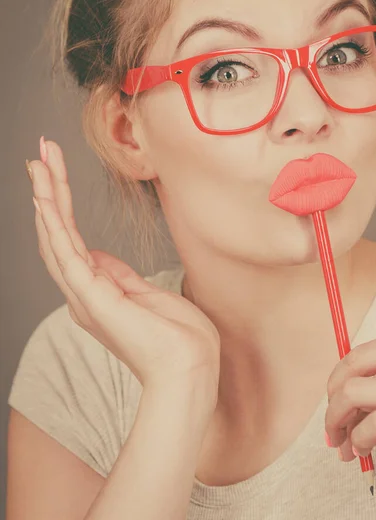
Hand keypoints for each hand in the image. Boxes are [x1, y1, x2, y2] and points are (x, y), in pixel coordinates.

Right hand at [28, 139, 220, 397]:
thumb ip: (117, 275)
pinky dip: (54, 224)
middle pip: (58, 233)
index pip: (71, 240)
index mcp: (95, 292)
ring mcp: (84, 295)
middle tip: (41, 154)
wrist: (189, 369)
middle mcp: (82, 293)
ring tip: (39, 162)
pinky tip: (45, 198)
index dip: (61, 205)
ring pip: (57, 237)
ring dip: (48, 197)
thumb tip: (97, 256)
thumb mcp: (145, 295)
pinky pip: (67, 254)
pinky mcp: (92, 297)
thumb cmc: (176, 337)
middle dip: (49, 191)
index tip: (56, 172)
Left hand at [325, 327, 375, 461]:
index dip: (336, 380)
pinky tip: (364, 450)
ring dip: (339, 424)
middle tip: (331, 429)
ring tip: (342, 444)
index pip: (359, 354)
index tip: (331, 400)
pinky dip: (360, 439)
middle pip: (353, 376)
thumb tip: (343, 393)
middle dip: (333, 406)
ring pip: (356, 396)